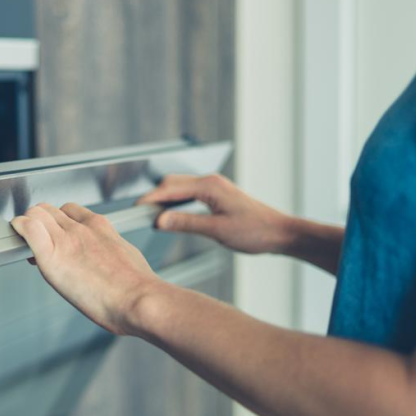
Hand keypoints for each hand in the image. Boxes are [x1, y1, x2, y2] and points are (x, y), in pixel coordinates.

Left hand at [11, 203, 162, 335]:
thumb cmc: (136, 287)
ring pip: (36, 215)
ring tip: (27, 243)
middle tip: (38, 241)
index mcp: (100, 227)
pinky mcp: (52, 256)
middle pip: (49, 211)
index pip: (69, 210)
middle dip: (40, 222)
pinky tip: (17, 235)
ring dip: (28, 225)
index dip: (58, 221)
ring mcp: (66, 240)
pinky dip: (19, 227)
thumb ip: (110, 251)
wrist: (137, 299)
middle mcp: (81, 229)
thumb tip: (106, 260)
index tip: (55, 234)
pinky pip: (28, 228)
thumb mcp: (127, 256)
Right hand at [138, 174, 293, 254]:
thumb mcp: (217, 230)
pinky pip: (189, 193)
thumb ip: (186, 223)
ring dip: (165, 198)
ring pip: (180, 187)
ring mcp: (214, 187)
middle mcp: (211, 182)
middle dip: (153, 196)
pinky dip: (176, 201)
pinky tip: (172, 213)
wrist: (280, 233)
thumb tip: (160, 220)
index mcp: (210, 186)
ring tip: (151, 213)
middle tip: (138, 212)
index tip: (135, 208)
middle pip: (172, 183)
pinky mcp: (217, 195)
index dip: (150, 198)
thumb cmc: (256, 231)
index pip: (170, 188)